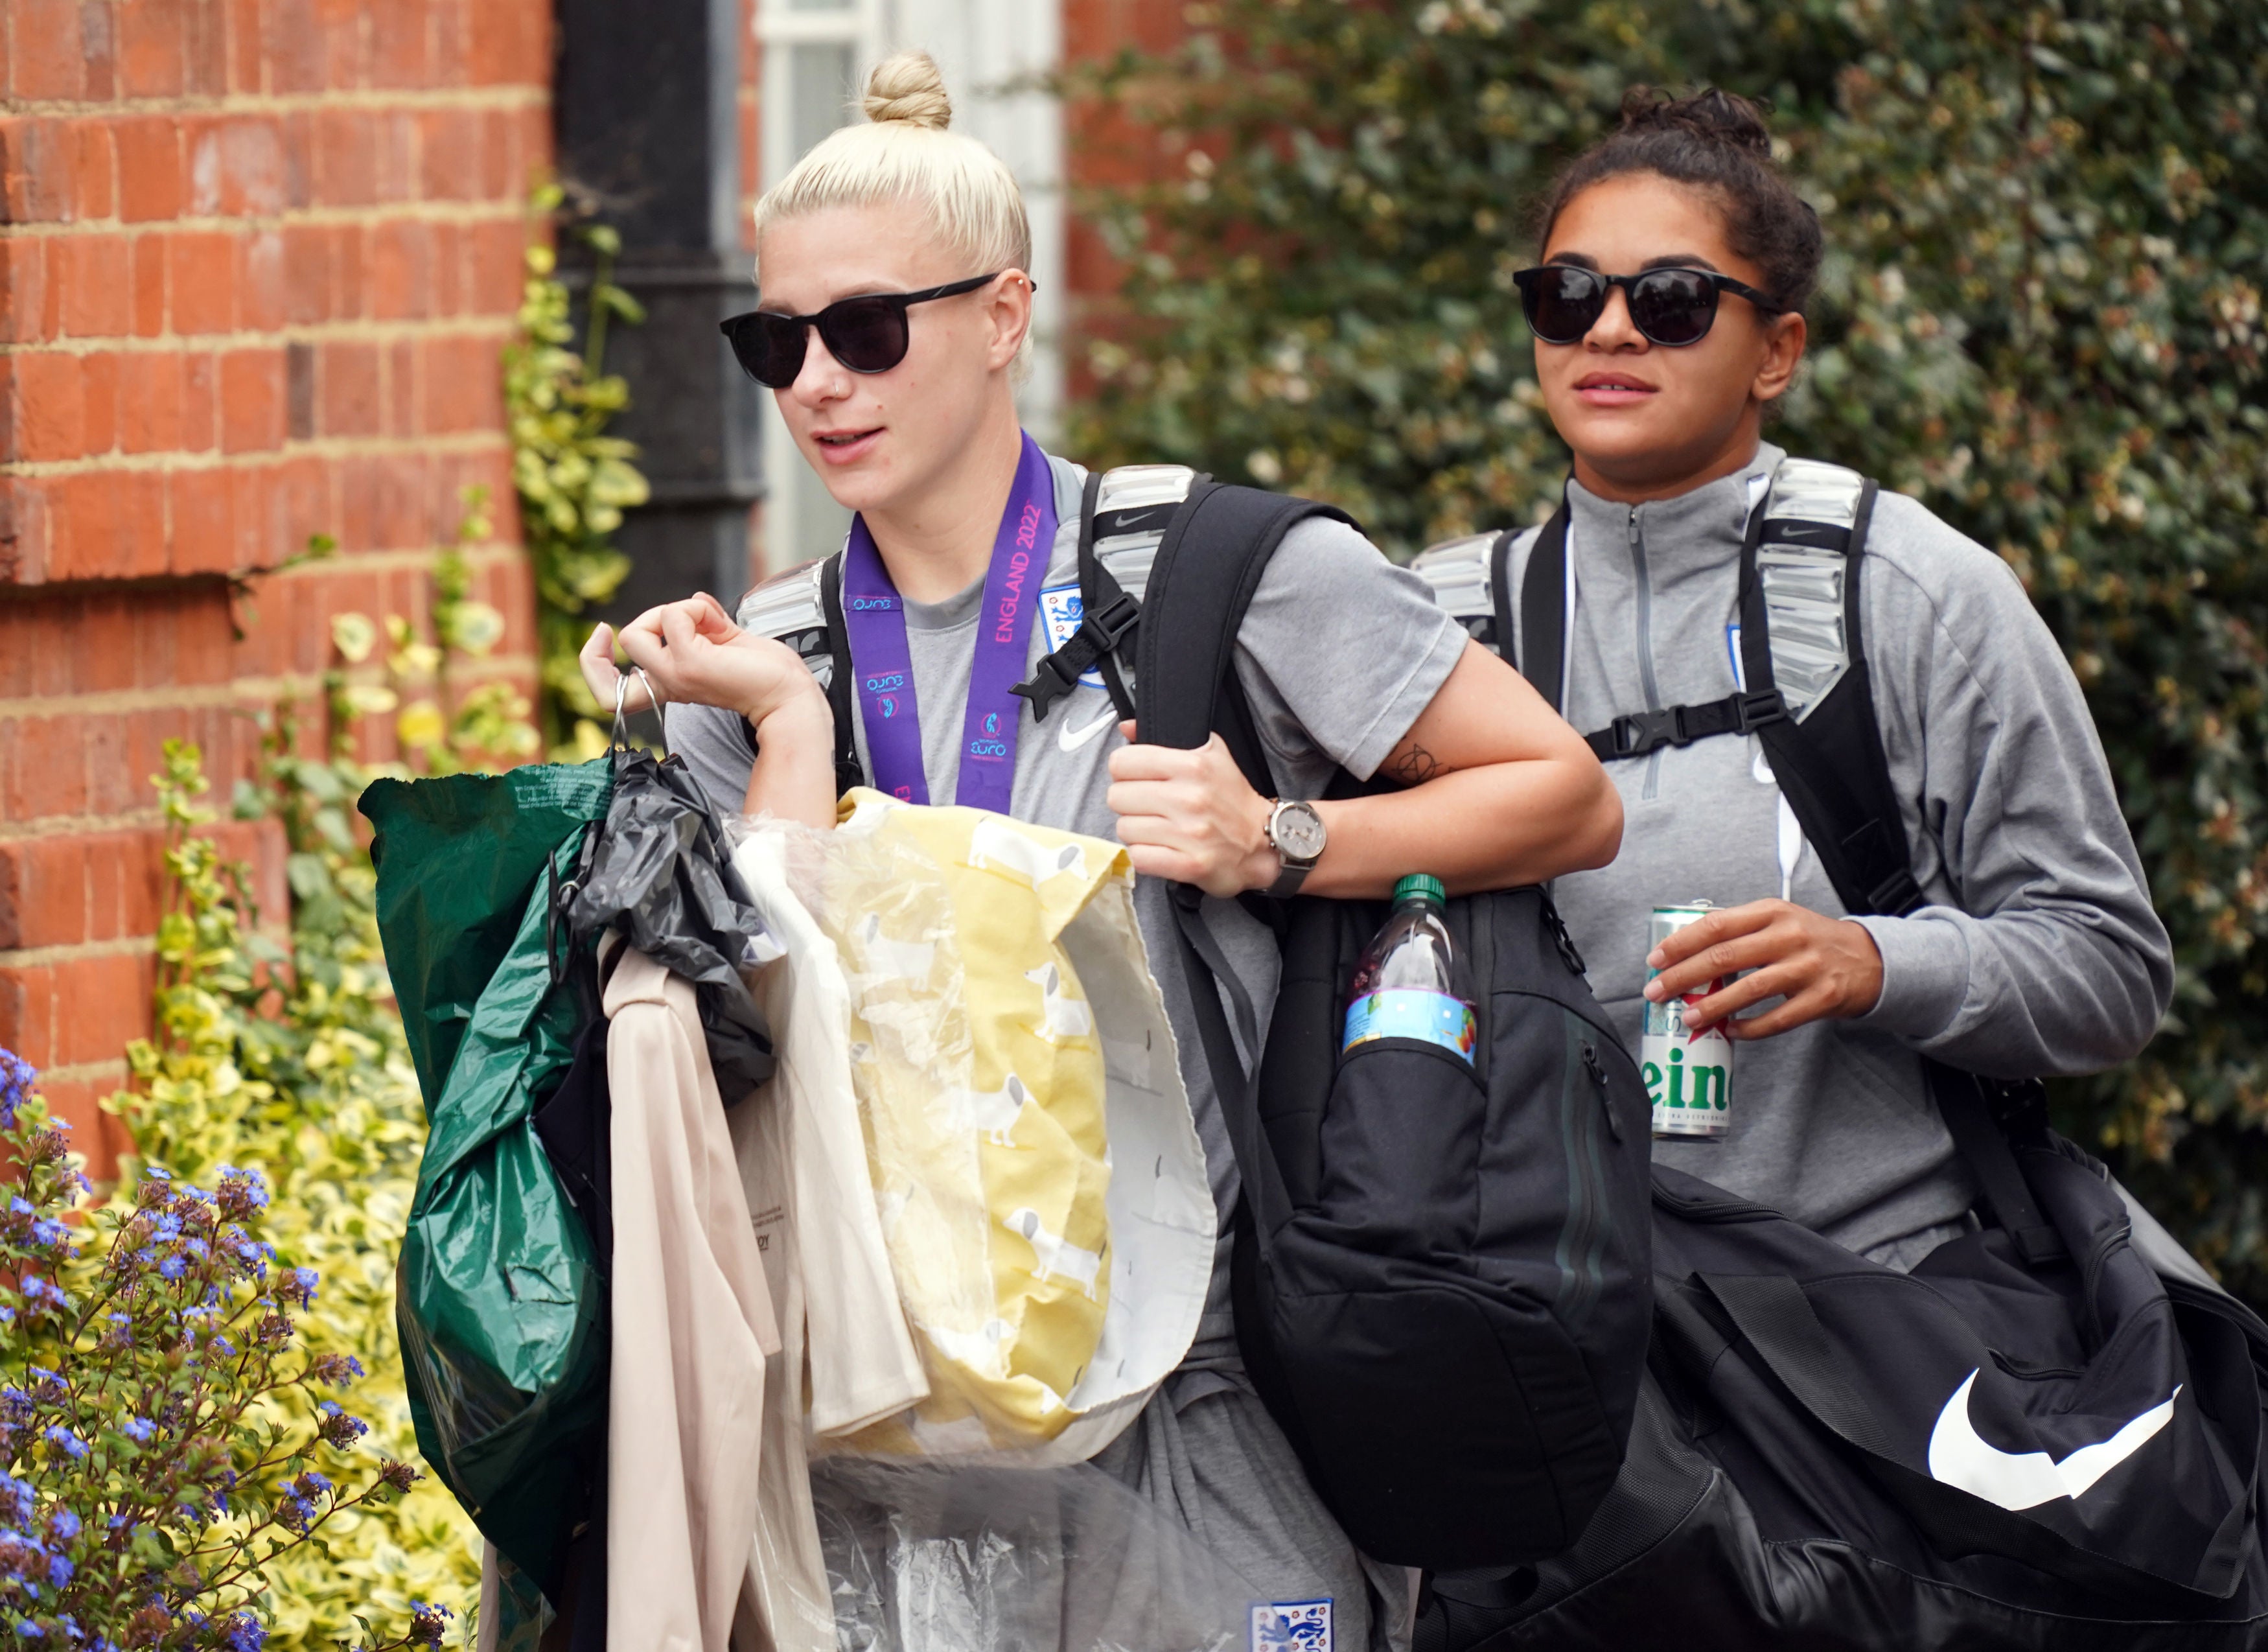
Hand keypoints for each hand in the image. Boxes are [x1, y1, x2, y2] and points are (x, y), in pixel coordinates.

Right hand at [578, 595, 821, 729]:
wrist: (789, 691)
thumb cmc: (764, 672)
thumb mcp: (724, 641)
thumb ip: (704, 623)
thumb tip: (694, 599)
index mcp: (668, 683)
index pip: (607, 693)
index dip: (592, 663)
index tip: (606, 635)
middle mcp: (666, 683)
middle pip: (619, 649)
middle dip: (647, 617)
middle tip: (683, 620)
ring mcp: (675, 675)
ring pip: (637, 632)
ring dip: (673, 612)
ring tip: (709, 623)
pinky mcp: (691, 664)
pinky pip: (672, 618)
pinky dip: (695, 608)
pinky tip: (720, 623)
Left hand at [1106, 725, 1279, 897]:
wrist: (1263, 842)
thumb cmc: (1232, 799)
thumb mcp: (1211, 754)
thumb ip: (1167, 737)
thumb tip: (1127, 727)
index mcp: (1193, 764)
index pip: (1122, 762)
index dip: (1124, 771)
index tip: (1136, 779)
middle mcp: (1190, 797)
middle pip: (1117, 797)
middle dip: (1128, 803)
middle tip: (1148, 807)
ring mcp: (1190, 833)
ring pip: (1124, 828)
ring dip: (1136, 831)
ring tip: (1157, 828)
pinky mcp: (1190, 865)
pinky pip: (1139, 858)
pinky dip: (1144, 856)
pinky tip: (1160, 849)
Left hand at [1642, 898, 1883, 1039]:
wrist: (1868, 958)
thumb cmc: (1809, 940)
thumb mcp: (1777, 920)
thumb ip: (1739, 930)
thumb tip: (1685, 952)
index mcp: (1772, 912)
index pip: (1716, 925)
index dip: (1681, 944)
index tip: (1655, 960)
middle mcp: (1789, 936)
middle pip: (1724, 957)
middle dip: (1683, 977)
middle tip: (1656, 992)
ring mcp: (1806, 968)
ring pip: (1749, 989)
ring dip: (1712, 1006)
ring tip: (1687, 1017)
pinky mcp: (1821, 998)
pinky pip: (1777, 1019)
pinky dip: (1749, 1028)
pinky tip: (1730, 1031)